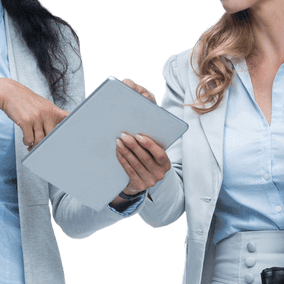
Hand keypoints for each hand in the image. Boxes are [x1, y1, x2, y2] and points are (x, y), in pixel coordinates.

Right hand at [0, 78, 68, 148]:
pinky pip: (29, 139)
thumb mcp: (42, 104)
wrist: (8, 92)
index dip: (71, 128)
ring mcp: (36, 117)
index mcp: (52, 110)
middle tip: (41, 147)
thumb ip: (51, 115)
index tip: (70, 138)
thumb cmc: (25, 101)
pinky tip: (25, 140)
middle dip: (46, 144)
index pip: (67, 119)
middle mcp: (46, 113)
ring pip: (40, 140)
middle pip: (52, 136)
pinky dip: (27, 142)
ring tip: (31, 145)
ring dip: (35, 145)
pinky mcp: (26, 121)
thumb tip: (59, 131)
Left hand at [115, 78, 171, 195]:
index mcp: (165, 161)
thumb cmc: (143, 154)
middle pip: (146, 158)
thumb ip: (146, 126)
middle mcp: (161, 173)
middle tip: (124, 135)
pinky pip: (130, 171)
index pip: (160, 153)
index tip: (139, 135)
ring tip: (118, 141)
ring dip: (126, 152)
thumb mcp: (147, 143)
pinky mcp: (139, 186)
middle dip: (134, 146)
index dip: (150, 144)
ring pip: (136, 164)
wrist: (137, 179)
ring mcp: (150, 181)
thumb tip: (134, 97)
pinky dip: (122, 160)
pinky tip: (117, 151)